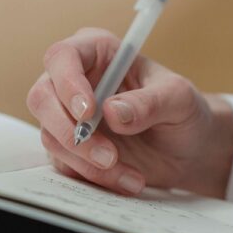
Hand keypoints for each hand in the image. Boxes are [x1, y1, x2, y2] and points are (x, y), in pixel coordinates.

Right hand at [27, 28, 232, 197]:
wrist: (189, 150)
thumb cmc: (183, 112)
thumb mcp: (178, 99)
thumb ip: (149, 102)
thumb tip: (112, 112)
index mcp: (97, 52)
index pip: (62, 58)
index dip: (68, 84)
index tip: (89, 113)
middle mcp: (75, 81)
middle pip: (42, 99)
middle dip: (72, 133)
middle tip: (109, 155)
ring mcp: (68, 116)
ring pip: (52, 137)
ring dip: (88, 162)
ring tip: (132, 175)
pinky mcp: (70, 148)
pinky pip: (65, 165)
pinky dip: (94, 178)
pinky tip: (128, 180)